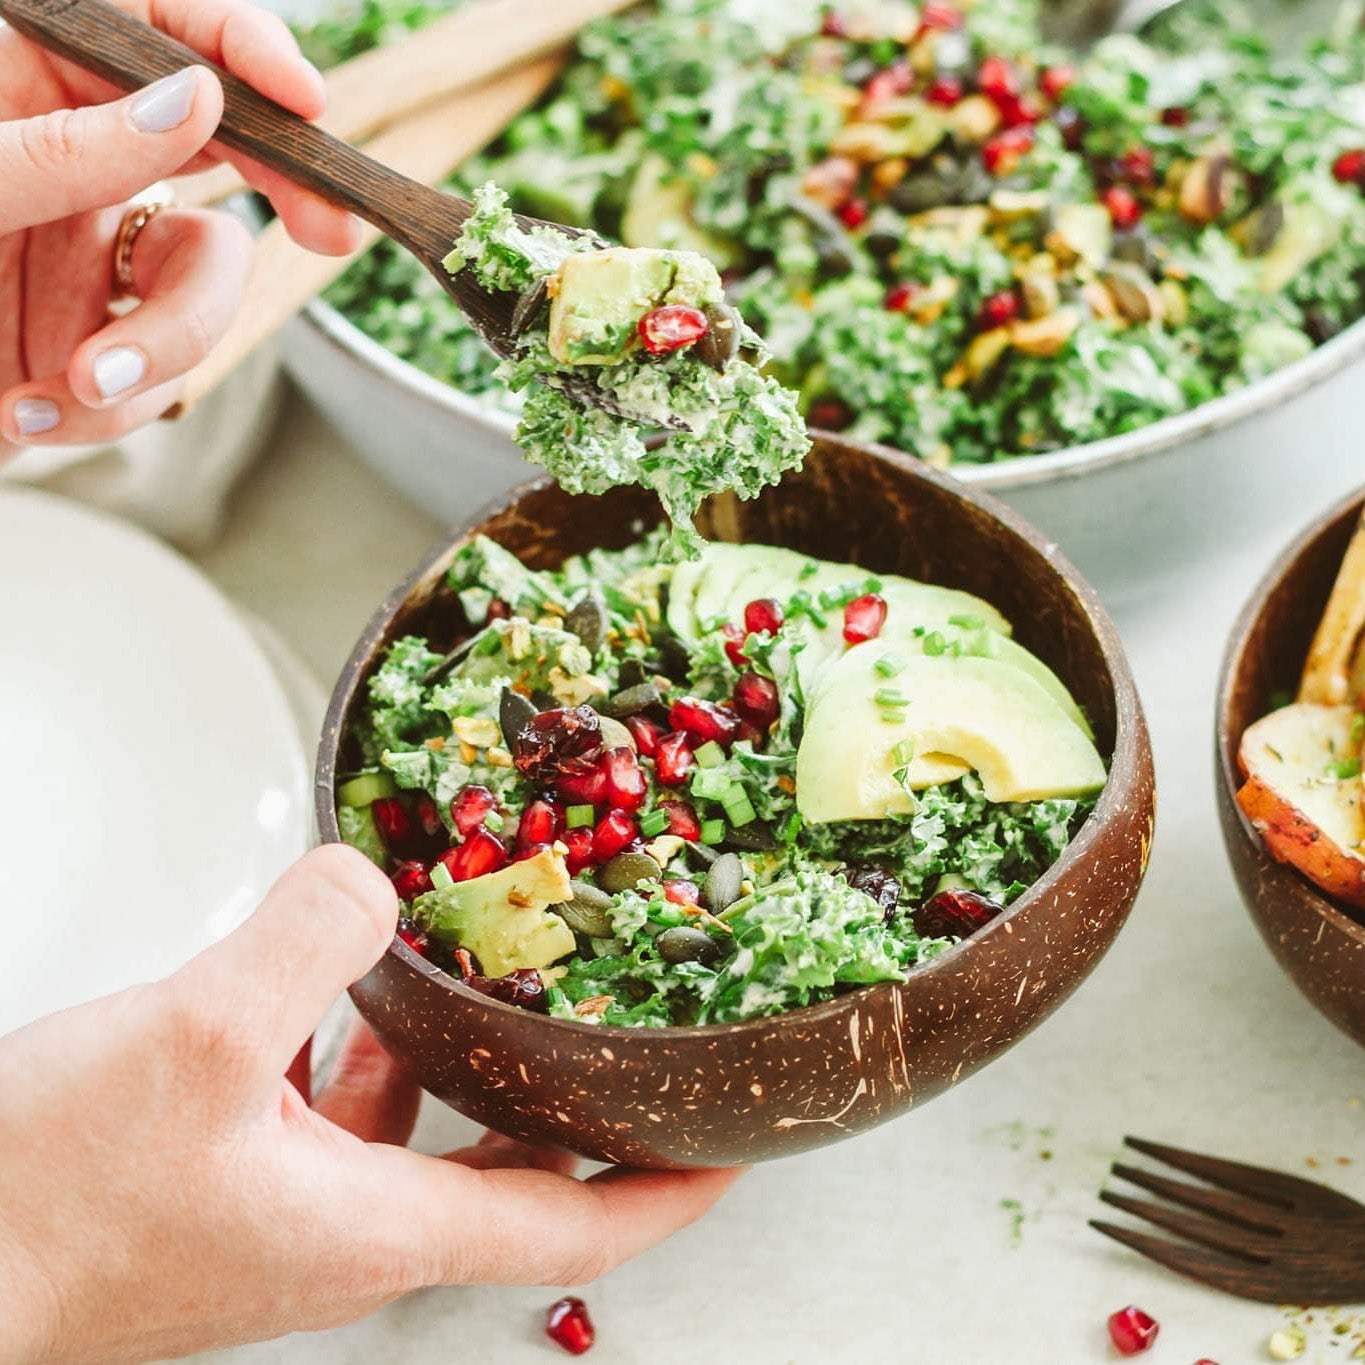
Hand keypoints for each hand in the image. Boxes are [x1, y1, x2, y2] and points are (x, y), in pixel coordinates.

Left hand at [0, 0, 363, 449]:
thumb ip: (67, 147)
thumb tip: (193, 100)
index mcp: (24, 82)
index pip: (156, 27)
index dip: (242, 48)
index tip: (304, 97)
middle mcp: (73, 160)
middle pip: (224, 152)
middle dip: (279, 202)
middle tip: (329, 236)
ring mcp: (90, 253)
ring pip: (207, 282)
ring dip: (162, 348)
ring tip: (78, 388)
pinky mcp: (94, 340)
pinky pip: (162, 373)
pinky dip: (108, 408)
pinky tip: (30, 411)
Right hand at [0, 846, 738, 1362]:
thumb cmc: (40, 1215)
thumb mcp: (195, 1046)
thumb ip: (305, 943)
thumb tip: (371, 878)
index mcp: (377, 1229)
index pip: (576, 1228)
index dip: (669, 1188)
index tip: (731, 1143)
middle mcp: (345, 1232)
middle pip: (507, 1174)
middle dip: (573, 1105)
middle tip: (619, 1035)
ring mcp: (285, 1211)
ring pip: (412, 1128)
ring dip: (456, 1059)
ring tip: (487, 973)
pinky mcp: (227, 1181)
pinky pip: (329, 1107)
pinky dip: (355, 1047)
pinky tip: (336, 983)